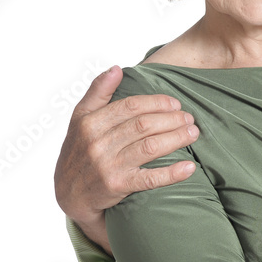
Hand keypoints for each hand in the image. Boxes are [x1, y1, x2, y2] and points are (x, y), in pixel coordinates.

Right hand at [53, 66, 198, 250]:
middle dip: (172, 119)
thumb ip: (98, 91)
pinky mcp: (117, 186)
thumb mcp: (80, 118)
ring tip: (193, 133)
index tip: (176, 103)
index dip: (158, 102)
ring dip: (177, 138)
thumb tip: (116, 68)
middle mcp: (98, 143)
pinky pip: (149, 179)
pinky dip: (172, 173)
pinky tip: (189, 167)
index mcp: (90, 122)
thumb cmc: (79, 149)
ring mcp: (107, 166)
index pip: (132, 106)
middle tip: (189, 118)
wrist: (68, 193)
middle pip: (144, 125)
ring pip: (150, 147)